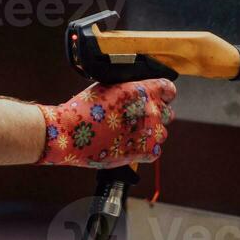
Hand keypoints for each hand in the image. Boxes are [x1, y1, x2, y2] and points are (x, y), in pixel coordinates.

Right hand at [35, 79, 175, 168]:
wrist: (70, 133)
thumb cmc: (84, 108)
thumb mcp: (108, 87)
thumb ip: (129, 90)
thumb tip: (138, 94)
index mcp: (142, 91)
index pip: (168, 89)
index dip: (163, 93)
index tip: (158, 97)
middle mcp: (150, 111)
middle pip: (167, 112)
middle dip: (155, 113)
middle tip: (137, 118)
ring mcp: (149, 133)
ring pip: (162, 133)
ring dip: (150, 132)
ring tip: (130, 133)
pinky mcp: (144, 152)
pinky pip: (155, 150)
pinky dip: (145, 148)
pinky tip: (130, 144)